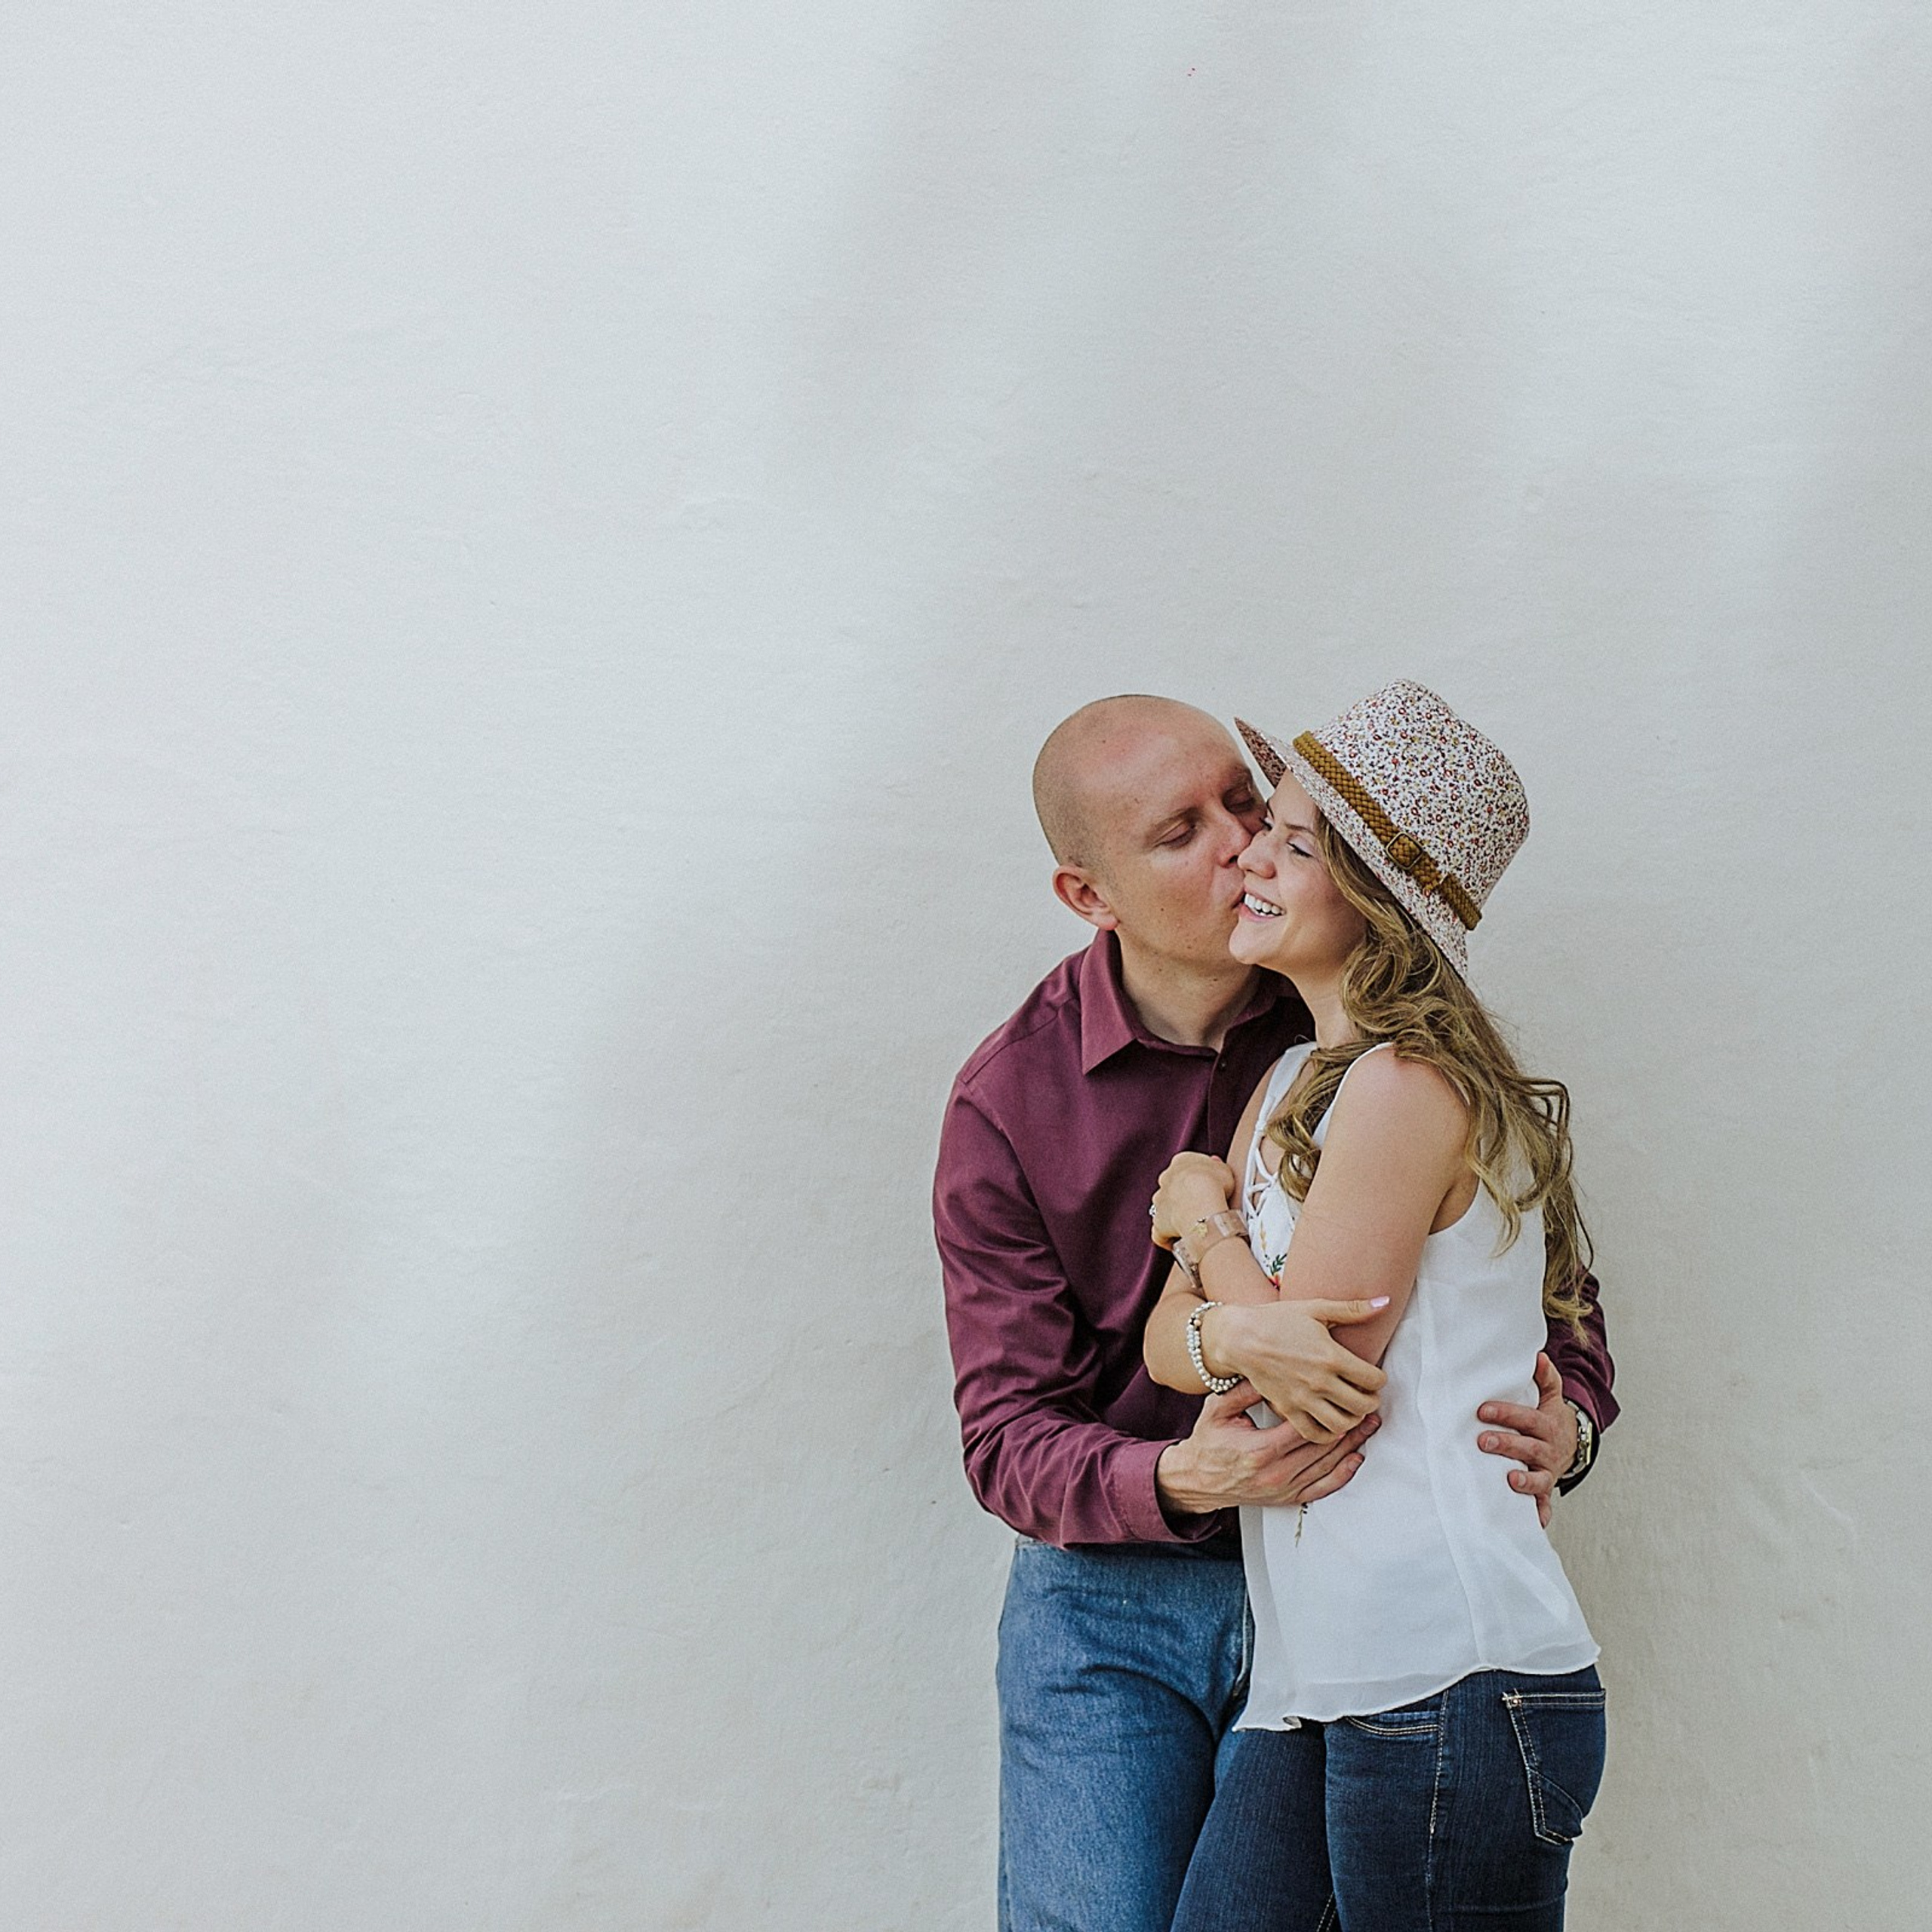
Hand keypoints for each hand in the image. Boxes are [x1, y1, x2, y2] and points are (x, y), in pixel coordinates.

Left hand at [1149, 1152, 1237, 1249]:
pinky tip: (1180, 1240)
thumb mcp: (1224, 1170)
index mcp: (1180, 1162)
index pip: (1186, 1167)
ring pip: (1165, 1208)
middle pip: (1173, 1186)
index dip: (1199, 1178)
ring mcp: (1159, 1202)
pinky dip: (1167, 1237)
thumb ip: (1218, 1167)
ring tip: (1194, 1223)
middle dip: (1184, 1195)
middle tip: (1202, 1205)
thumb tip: (1214, 1164)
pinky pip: (1160, 1232)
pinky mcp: (1158, 1223)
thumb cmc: (1215, 1185)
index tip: (1209, 1186)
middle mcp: (1165, 1179)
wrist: (1201, 1204)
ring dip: (1176, 1214)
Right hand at [1157, 1384, 1380, 1515]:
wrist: (1197, 1480)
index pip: (1304, 1428)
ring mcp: (1283, 1488)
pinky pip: (1322, 1489)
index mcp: (1260, 1449)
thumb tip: (1268, 1372)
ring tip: (1370, 1427)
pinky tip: (1355, 1459)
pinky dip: (1342, 1475)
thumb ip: (1242, 1392)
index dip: (1329, 1412)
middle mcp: (1276, 1473)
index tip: (1346, 1395)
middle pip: (1323, 1447)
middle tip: (1370, 1409)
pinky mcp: (1287, 1498)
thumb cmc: (1207, 1443)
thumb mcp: (1216, 1410)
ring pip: (1327, 1466)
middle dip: (1350, 1427)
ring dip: (1351, 1446)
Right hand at [1208, 1300, 1386, 1444]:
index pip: (1374, 1380)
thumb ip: (1353, 1309)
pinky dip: (1328, 1433)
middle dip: (1371, 1400)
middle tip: (1366, 1393)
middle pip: (1363, 1405)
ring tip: (1350, 1408)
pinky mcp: (1287, 1409)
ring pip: (1343, 1424)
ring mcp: (1303, 1399)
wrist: (1239, 1337)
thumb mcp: (1316, 1308)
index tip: (1373, 1375)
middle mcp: (1320, 1382)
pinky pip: (1315, 1434)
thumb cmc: (1276, 1320)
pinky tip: (1330, 1420)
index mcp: (1331, 1356)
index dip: (1379, 1379)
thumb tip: (1385, 1301)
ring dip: (1353, 1419)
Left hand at [1477, 1352, 1577, 1528]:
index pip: (1526, 1417)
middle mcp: (1548, 1450)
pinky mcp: (1545, 1490)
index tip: (1482, 1410)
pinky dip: (1540, 1514)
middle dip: (1507, 1444)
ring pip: (1539, 1477)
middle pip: (1529, 1447)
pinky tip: (1533, 1522)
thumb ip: (1545, 1378)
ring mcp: (1547, 1471)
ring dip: (1526, 1480)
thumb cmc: (1548, 1418)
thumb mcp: (1550, 1397)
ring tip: (1510, 1479)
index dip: (1505, 1413)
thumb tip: (1538, 1356)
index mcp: (1546, 1425)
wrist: (1571, 1444)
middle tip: (1483, 1441)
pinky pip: (1545, 1504)